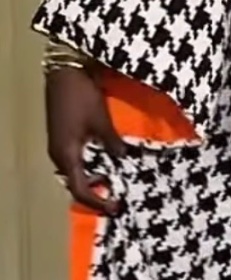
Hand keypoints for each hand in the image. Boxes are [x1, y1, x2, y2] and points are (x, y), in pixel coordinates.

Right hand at [45, 68, 127, 215]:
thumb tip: (122, 159)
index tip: (116, 207)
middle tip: (116, 197)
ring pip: (74, 173)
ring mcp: (58, 146)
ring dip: (92, 180)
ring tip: (113, 179)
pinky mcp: (61, 137)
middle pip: (74, 184)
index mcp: (66, 155)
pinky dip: (88, 167)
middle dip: (95, 194)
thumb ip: (112, 144)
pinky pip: (74, 161)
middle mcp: (58, 155)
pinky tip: (104, 162)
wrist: (65, 72)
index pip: (80, 189)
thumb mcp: (102, 122)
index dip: (97, 201)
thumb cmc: (82, 97)